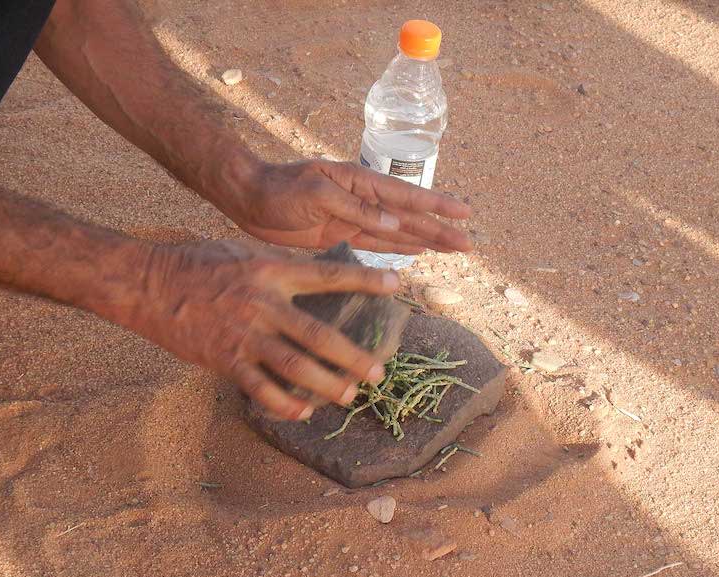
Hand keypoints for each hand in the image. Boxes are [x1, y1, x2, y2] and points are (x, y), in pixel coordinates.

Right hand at [130, 239, 397, 419]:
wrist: (147, 284)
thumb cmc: (197, 263)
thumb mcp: (244, 253)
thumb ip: (279, 266)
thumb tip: (316, 273)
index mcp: (271, 272)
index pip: (328, 276)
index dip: (365, 280)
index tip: (397, 284)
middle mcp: (263, 304)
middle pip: (319, 335)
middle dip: (353, 357)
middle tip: (378, 372)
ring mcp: (244, 335)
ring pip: (295, 367)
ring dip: (327, 385)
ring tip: (350, 395)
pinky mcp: (224, 359)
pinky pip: (261, 389)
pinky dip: (285, 404)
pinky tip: (304, 412)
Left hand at [209, 156, 472, 254]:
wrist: (249, 198)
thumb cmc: (279, 188)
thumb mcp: (317, 193)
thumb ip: (355, 210)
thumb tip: (393, 226)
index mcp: (360, 182)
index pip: (407, 196)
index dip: (437, 206)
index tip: (465, 213)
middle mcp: (363, 200)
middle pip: (410, 218)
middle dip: (440, 230)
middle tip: (469, 244)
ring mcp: (353, 218)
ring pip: (399, 233)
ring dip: (426, 241)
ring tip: (453, 249)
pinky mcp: (340, 235)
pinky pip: (377, 244)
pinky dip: (399, 249)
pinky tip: (418, 253)